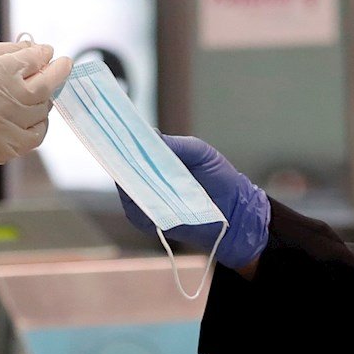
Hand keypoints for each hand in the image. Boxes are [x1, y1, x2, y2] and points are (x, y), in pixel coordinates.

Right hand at [0, 40, 72, 179]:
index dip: (44, 53)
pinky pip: (36, 135)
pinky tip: (30, 117)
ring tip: (35, 92)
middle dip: (57, 72)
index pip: (36, 59)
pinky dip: (39, 124)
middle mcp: (9, 101)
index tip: (46, 52)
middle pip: (48, 84)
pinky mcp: (7, 149)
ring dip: (44, 98)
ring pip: (43, 110)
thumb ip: (2, 52)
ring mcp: (10, 127)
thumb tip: (33, 48)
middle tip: (61, 66)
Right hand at [118, 135, 271, 270]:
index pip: (134, 150)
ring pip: (127, 189)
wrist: (234, 212)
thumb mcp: (199, 153)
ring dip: (129, 180)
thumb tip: (151, 134)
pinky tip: (142, 192)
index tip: (119, 132)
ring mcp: (146, 201)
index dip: (126, 142)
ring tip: (133, 169)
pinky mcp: (148, 221)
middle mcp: (147, 181)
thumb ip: (176, 145)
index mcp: (158, 161)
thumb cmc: (219, 178)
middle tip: (120, 149)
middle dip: (122, 159)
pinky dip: (136, 202)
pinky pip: (135, 211)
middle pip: (125, 169)